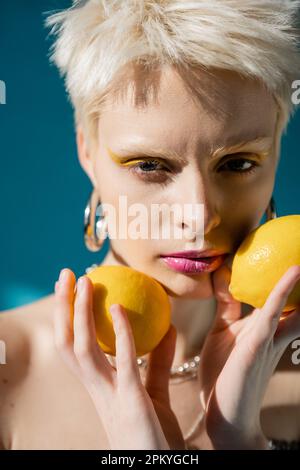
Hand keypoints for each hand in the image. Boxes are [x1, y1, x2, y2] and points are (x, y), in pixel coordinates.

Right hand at [53, 269, 184, 449]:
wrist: (160, 469)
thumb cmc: (156, 437)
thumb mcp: (152, 393)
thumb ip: (155, 362)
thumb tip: (165, 328)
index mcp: (99, 388)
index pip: (74, 348)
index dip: (67, 318)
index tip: (71, 289)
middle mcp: (97, 391)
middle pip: (67, 344)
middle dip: (61, 309)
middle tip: (65, 275)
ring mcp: (110, 397)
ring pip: (82, 349)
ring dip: (80, 313)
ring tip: (84, 281)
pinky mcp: (130, 403)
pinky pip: (123, 361)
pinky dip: (119, 332)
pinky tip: (119, 307)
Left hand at [199, 264, 299, 448]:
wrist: (223, 414)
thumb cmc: (222, 374)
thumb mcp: (222, 331)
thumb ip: (227, 305)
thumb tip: (223, 274)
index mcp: (266, 329)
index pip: (283, 300)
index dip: (290, 280)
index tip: (294, 255)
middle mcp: (273, 333)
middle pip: (296, 303)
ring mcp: (268, 340)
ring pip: (291, 306)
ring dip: (299, 284)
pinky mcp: (257, 347)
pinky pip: (271, 315)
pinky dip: (281, 294)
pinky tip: (292, 274)